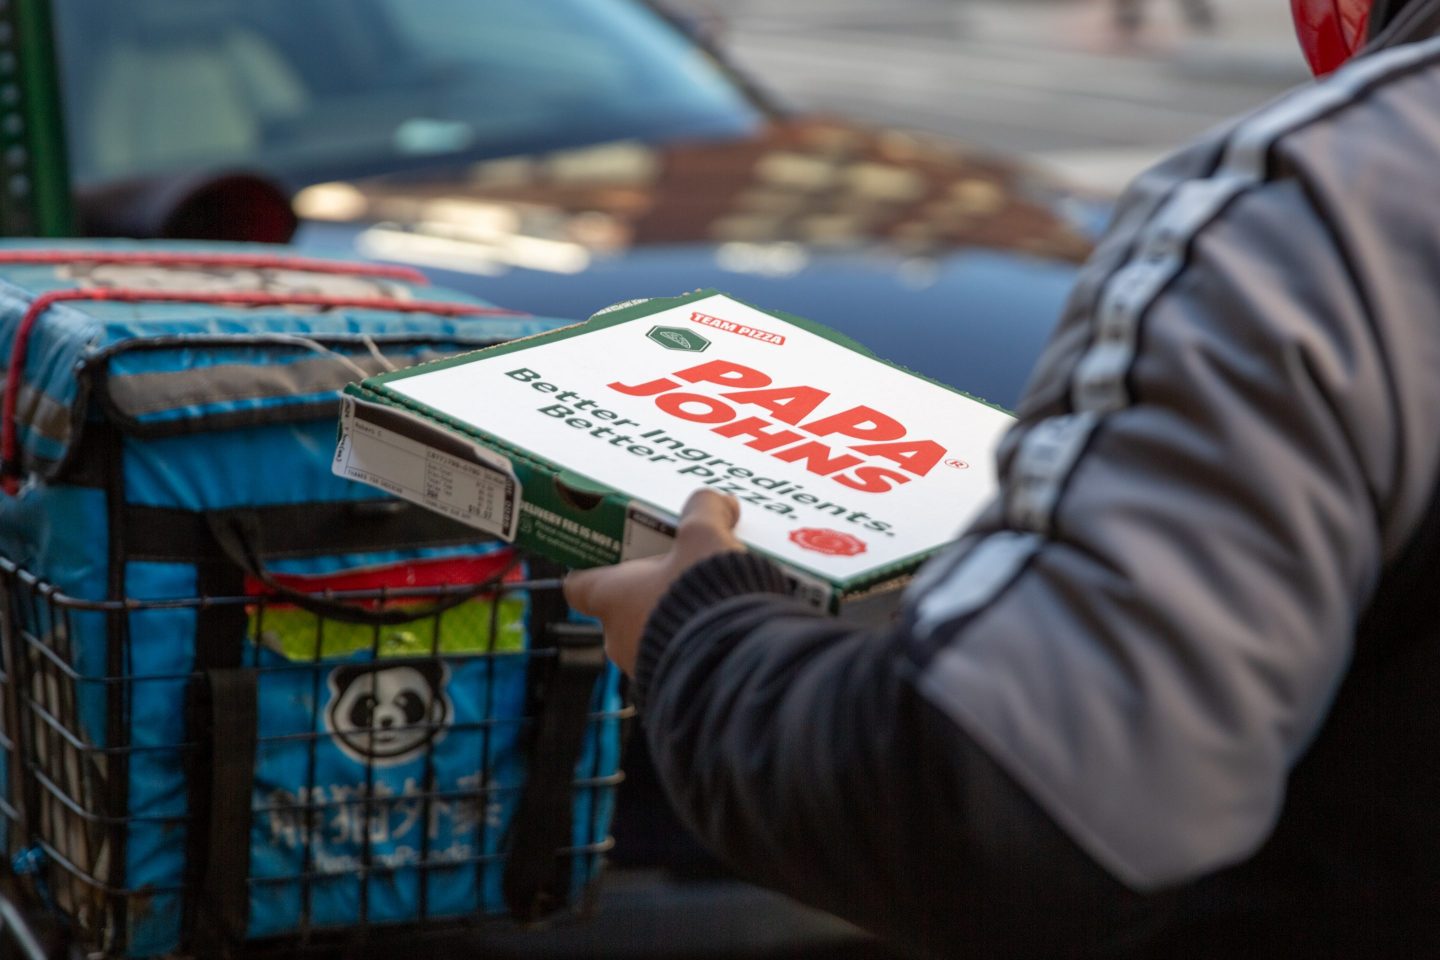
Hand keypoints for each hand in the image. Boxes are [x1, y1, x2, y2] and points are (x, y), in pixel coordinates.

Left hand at [565, 490, 743, 673]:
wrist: (736, 662)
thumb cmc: (704, 597)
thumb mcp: (706, 536)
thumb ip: (705, 511)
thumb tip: (717, 501)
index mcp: (611, 597)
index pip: (577, 584)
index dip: (593, 567)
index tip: (615, 554)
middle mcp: (618, 637)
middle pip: (622, 605)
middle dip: (650, 587)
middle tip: (681, 566)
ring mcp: (644, 667)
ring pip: (651, 633)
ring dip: (675, 615)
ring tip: (714, 594)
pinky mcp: (675, 687)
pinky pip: (678, 657)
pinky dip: (694, 640)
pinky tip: (726, 623)